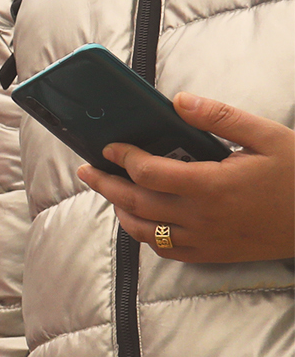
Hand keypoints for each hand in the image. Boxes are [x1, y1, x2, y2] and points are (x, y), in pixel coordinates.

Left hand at [78, 95, 294, 263]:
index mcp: (212, 185)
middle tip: (87, 171)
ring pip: (145, 232)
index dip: (123, 157)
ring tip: (110, 194)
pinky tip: (142, 221)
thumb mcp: (267, 136)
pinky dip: (146, 236)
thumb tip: (179, 101)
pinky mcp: (214, 255)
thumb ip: (220, 118)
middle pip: (135, 202)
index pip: (149, 172)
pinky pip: (166, 251)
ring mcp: (206, 240)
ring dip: (121, 211)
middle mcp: (202, 217)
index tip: (110, 146)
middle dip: (105, 184)